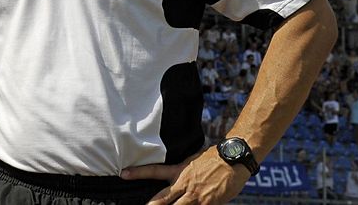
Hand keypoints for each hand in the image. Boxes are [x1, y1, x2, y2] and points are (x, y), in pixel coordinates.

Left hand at [120, 147, 249, 203]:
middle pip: (162, 199)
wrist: (234, 158)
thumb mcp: (193, 160)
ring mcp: (196, 196)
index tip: (123, 174)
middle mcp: (184, 184)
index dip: (138, 173)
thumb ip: (182, 171)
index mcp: (179, 171)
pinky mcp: (209, 204)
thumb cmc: (215, 158)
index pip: (154, 171)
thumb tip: (174, 176)